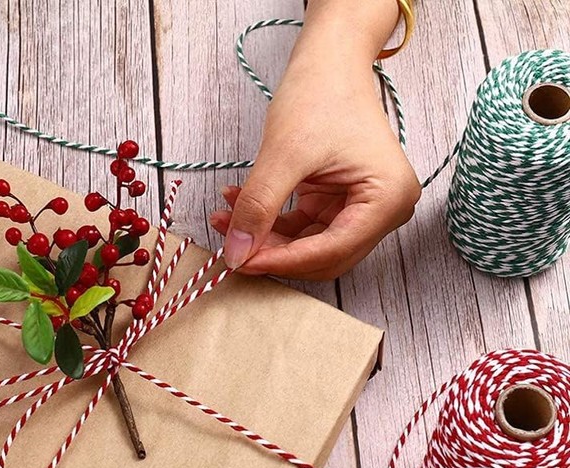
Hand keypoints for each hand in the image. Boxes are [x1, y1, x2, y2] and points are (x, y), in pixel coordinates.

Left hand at [210, 23, 420, 279]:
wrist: (329, 61)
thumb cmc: (320, 93)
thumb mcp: (283, 153)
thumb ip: (258, 207)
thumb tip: (235, 254)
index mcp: (387, 200)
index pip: (331, 251)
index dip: (282, 262)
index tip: (240, 261)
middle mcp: (384, 212)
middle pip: (322, 257)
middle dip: (274, 254)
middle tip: (231, 248)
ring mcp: (362, 210)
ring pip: (308, 247)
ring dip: (266, 240)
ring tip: (226, 220)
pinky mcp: (339, 205)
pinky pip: (302, 229)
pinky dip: (270, 224)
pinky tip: (238, 208)